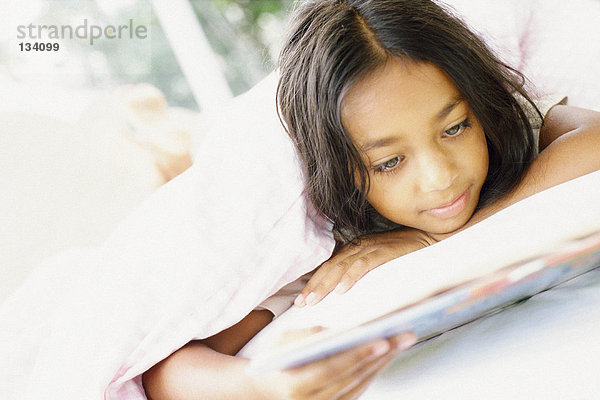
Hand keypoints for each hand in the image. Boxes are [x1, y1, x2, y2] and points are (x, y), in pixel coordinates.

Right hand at [252, 327, 416, 399]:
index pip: (333, 369)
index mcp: (297, 385)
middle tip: (402, 336)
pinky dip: (374, 370)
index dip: (358, 355)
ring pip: (361, 384)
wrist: (269, 388)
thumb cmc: (277, 360)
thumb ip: (303, 336)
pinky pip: (360, 389)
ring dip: (383, 362)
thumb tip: (329, 331)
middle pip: (354, 377)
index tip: (382, 340)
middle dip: (381, 356)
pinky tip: (388, 353)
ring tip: (401, 340)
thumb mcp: (282, 342)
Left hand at [295, 228, 435, 306]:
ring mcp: (371, 247)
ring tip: (315, 299)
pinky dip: (351, 276)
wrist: (429, 237)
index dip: (314, 282)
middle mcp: (359, 246)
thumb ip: (361, 270)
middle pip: (330, 267)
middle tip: (301, 303)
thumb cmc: (404, 252)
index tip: (301, 300)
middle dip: (314, 286)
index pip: (328, 266)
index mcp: (355, 248)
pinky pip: (364, 264)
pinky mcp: (384, 251)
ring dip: (327, 284)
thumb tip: (344, 291)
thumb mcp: (377, 260)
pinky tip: (342, 290)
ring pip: (342, 266)